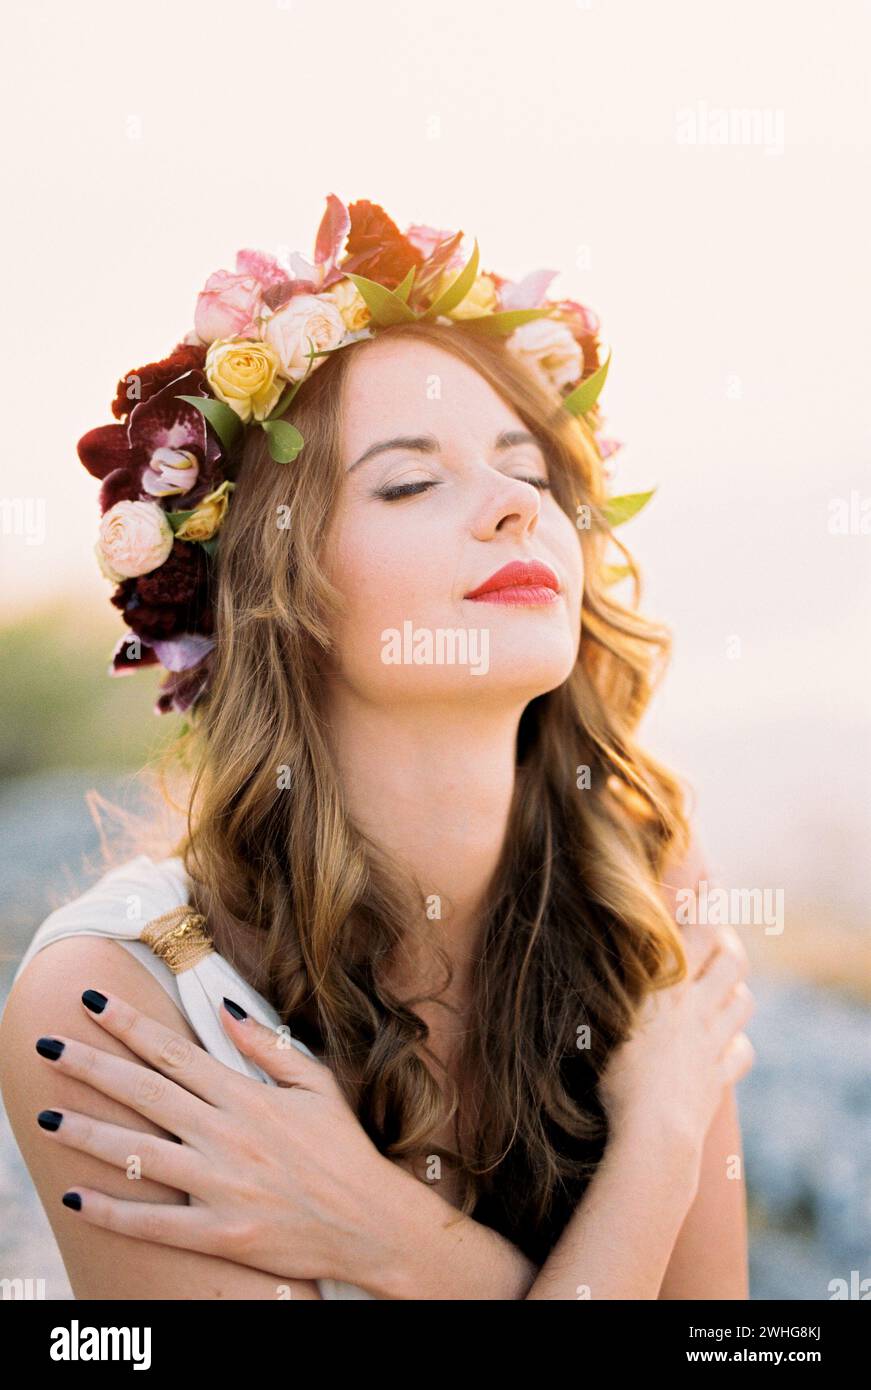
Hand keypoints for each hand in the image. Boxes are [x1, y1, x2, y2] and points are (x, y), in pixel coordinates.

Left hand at [33, 988, 393, 1282]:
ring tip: (45, 1118)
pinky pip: (156, 1222)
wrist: (371, 1224)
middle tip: (49, 1046)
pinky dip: (114, 1211)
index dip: (131, 1026)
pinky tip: (78, 1198)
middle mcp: (228, 1136)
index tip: (94, 1003)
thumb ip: (268, 1048)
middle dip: (93, 1067)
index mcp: (248, 1098)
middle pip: (146, 1094)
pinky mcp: (221, 1234)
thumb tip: (226, 1011)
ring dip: (88, 1134)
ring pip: (140, 1154)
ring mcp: (221, 1186)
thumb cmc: (345, 1151)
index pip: (175, 1053)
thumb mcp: (316, 1085)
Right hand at [599, 922, 755, 1151]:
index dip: (708, 902)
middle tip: (720, 934)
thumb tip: (581, 957)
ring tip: (724, 983)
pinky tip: (725, 1041)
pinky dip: (736, 1042)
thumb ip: (605, 987)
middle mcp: (697, 1011)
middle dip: (729, 942)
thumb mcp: (600, 1021)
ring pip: (741, 1003)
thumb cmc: (615, 1076)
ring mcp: (712, 1045)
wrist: (654, 1134)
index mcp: (669, 991)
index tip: (711, 878)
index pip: (697, 932)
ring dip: (735, 988)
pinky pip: (739, 1052)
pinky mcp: (716, 1078)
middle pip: (732, 962)